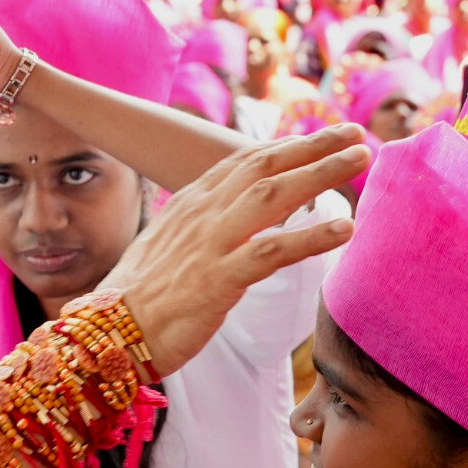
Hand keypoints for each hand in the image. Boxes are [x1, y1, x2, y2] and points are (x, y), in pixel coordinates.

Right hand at [103, 127, 366, 377]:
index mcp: (189, 205)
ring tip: (360, 159)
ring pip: (275, 195)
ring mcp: (211, 244)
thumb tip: (217, 227)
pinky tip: (346, 227)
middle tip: (354, 132)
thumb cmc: (134, 298)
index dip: (284, 147)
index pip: (242, 163)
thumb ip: (193, 230)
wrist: (107, 334)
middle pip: (264, 166)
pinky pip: (273, 251)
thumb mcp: (163, 247)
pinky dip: (312, 236)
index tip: (319, 138)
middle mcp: (202, 214)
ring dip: (321, 173)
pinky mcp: (219, 279)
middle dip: (312, 145)